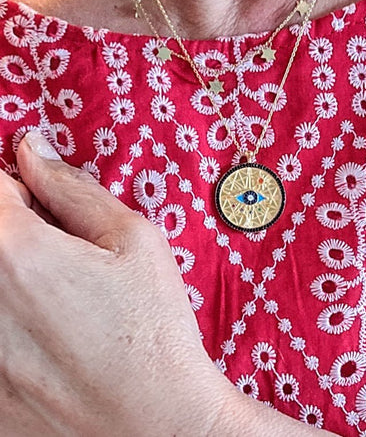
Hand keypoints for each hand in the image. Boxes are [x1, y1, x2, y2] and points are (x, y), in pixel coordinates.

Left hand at [0, 131, 224, 435]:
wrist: (157, 424)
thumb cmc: (154, 329)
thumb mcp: (135, 242)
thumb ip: (74, 190)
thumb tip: (33, 150)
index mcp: (15, 252)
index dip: (18, 184)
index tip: (41, 198)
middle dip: (18, 230)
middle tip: (59, 252)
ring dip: (15, 278)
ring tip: (61, 302)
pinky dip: (17, 322)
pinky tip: (54, 340)